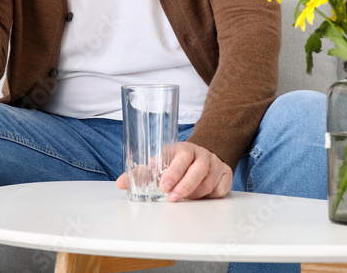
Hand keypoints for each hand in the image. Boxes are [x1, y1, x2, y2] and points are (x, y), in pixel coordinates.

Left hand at [116, 142, 231, 201]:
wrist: (202, 154)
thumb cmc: (177, 161)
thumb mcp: (160, 163)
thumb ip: (141, 174)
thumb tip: (120, 183)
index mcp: (183, 149)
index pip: (181, 157)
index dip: (173, 172)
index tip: (163, 186)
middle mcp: (201, 154)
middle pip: (198, 169)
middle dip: (185, 186)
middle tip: (173, 198)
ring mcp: (215, 163)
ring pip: (210, 181)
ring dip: (196, 193)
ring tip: (185, 198)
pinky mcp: (226, 174)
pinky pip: (222, 188)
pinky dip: (212, 195)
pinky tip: (202, 196)